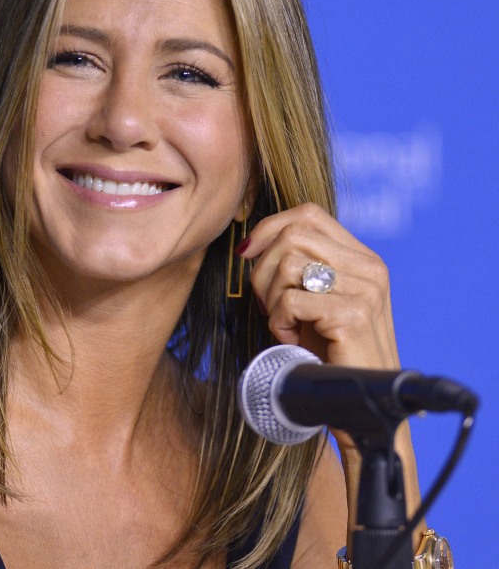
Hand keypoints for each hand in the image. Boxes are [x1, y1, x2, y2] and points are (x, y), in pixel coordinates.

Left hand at [238, 202, 399, 372]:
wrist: (360, 402)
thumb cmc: (330, 350)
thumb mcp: (317, 298)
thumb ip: (301, 265)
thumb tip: (252, 242)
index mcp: (363, 258)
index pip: (309, 214)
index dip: (270, 227)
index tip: (247, 252)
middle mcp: (370, 267)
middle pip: (293, 235)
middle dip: (264, 268)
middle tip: (266, 303)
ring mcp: (365, 290)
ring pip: (288, 265)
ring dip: (271, 298)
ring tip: (284, 323)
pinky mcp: (353, 315)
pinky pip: (290, 300)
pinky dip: (279, 322)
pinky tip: (292, 340)